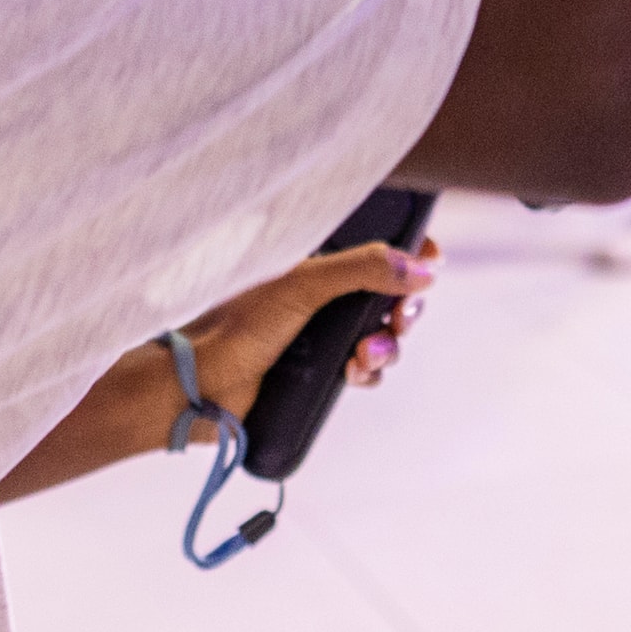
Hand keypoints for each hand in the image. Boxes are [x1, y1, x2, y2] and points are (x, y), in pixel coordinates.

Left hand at [174, 237, 439, 436]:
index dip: (407, 252)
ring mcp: (320, 330)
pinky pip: (365, 366)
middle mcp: (318, 290)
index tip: (431, 261)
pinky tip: (353, 373)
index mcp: (310, 257)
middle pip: (387, 291)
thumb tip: (423, 268)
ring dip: (386, 345)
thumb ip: (362, 268)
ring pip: (380, 332)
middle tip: (398, 319)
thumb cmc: (235, 327)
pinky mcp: (319, 368)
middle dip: (402, 307)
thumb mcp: (301, 285)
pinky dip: (368, 370)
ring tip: (364, 356)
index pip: (371, 243)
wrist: (200, 388)